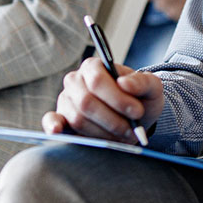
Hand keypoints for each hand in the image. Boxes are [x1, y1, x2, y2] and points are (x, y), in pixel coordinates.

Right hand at [42, 56, 163, 141]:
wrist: (134, 119)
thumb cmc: (140, 100)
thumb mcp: (151, 88)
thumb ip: (142, 82)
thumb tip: (124, 83)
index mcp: (93, 67)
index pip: (97, 81)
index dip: (117, 99)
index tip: (137, 112)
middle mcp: (75, 81)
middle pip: (87, 102)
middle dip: (112, 120)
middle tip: (131, 130)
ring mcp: (66, 100)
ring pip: (78, 119)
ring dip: (103, 132)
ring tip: (121, 136)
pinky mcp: (61, 119)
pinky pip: (51, 120)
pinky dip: (53, 126)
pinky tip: (57, 131)